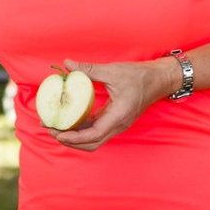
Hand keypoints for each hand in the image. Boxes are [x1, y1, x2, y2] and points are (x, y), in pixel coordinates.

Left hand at [49, 56, 177, 152]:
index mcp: (118, 116)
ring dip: (75, 137)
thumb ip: (89, 69)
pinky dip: (81, 130)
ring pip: (93, 140)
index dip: (74, 137)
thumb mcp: (113, 71)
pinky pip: (96, 131)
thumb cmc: (139, 76)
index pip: (94, 135)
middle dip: (69, 141)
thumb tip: (66, 65)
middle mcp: (118, 125)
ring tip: (56, 127)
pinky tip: (69, 120)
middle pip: (91, 144)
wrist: (159, 80)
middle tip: (50, 129)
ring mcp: (117, 125)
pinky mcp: (115, 121)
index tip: (57, 132)